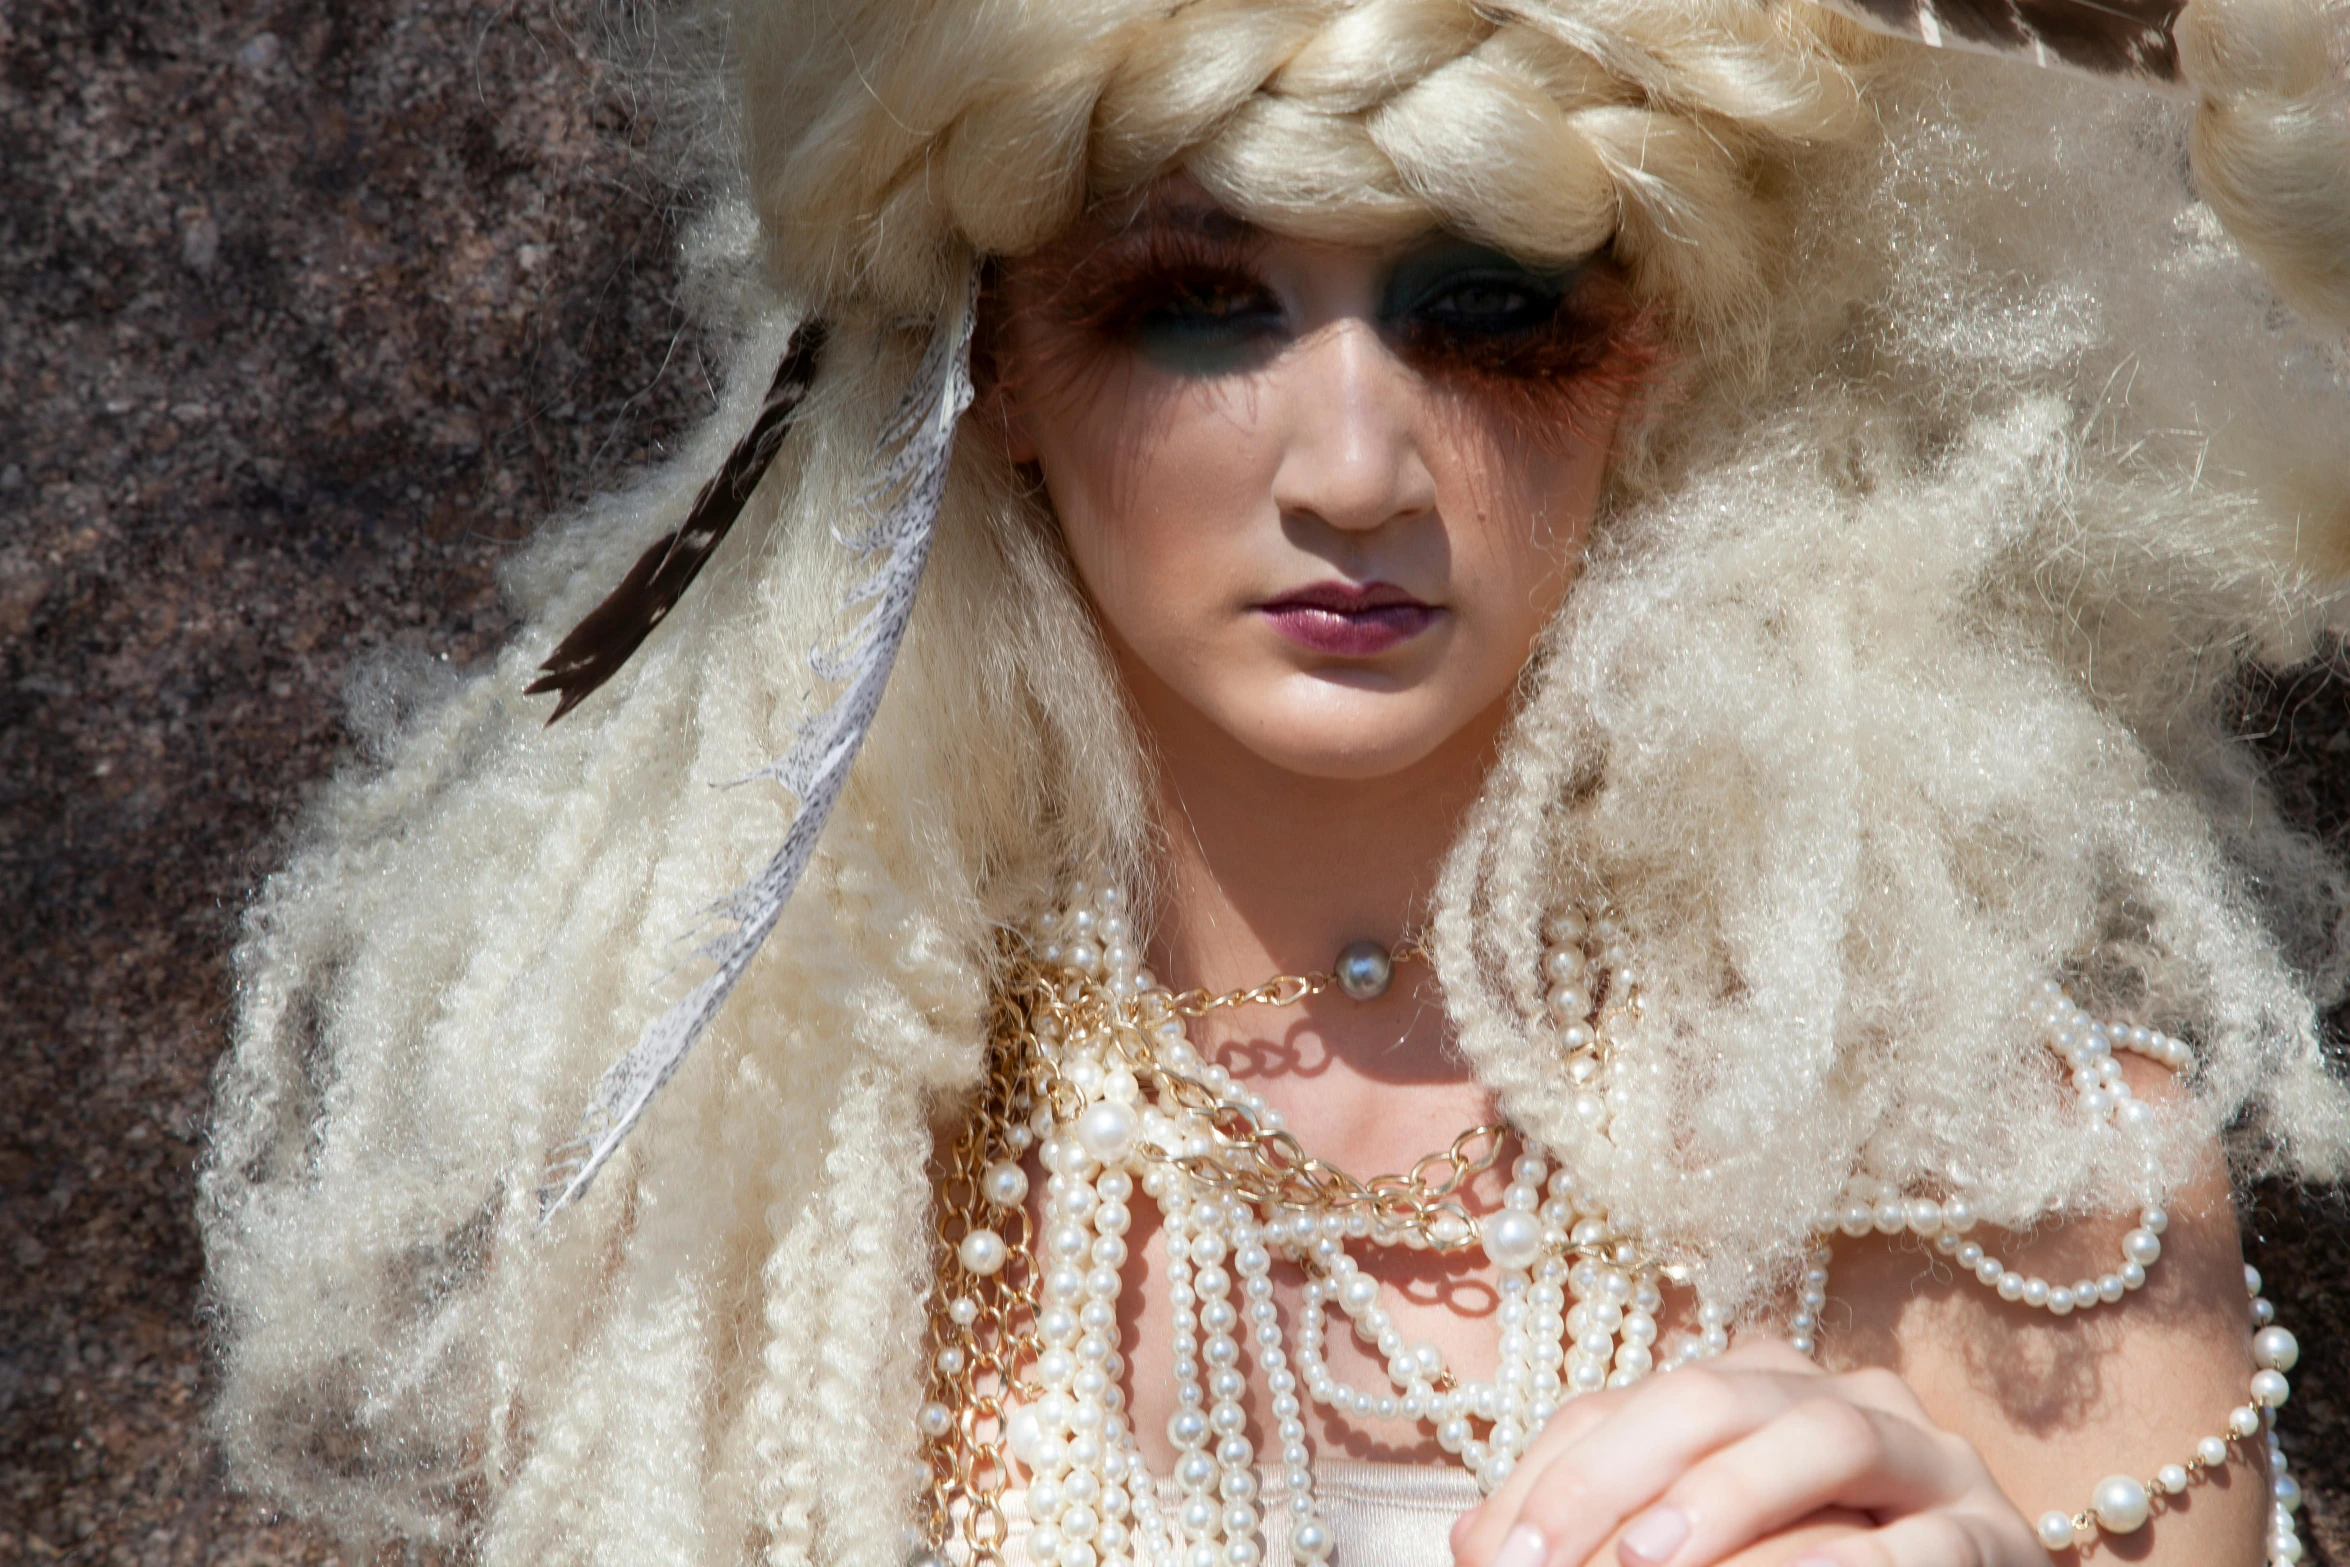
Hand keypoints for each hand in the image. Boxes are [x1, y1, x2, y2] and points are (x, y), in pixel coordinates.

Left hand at [1447, 1340, 2044, 1566]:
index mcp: (1757, 1392)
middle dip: (1618, 1472)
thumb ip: (1604, 1536)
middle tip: (1544, 1561)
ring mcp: (1932, 1460)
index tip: (1490, 1555)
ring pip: (1828, 1434)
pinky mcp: (1995, 1537)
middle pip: (1716, 1393)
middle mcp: (1845, 1396)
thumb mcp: (1701, 1553)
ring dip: (1730, 1496)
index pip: (1631, 1401)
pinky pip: (1921, 1541)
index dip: (1551, 1472)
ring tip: (1649, 1560)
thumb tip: (1477, 1543)